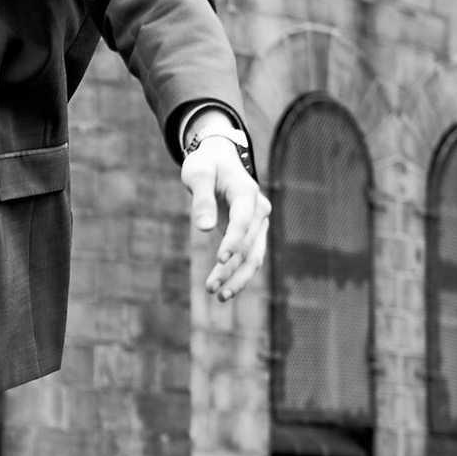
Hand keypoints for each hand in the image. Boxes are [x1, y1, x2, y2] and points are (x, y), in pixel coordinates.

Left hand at [182, 123, 269, 302]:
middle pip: (249, 245)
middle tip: (211, 288)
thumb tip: (204, 228)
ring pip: (254, 256)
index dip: (233, 242)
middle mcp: (259, 210)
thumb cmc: (206, 165)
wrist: (219, 159)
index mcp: (247, 193)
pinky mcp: (251, 233)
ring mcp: (258, 223)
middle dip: (231, 269)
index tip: (219, 260)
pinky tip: (224, 289)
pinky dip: (239, 273)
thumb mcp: (197, 174)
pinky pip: (249, 257)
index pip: (243, 222)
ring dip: (238, 278)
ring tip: (219, 296)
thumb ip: (201, 199)